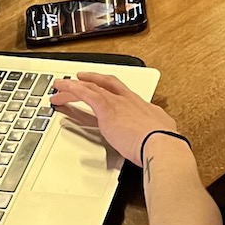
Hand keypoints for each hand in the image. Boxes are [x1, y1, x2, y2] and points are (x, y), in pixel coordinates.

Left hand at [49, 71, 181, 166]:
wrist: (161, 144)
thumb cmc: (162, 143)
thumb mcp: (162, 132)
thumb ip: (156, 130)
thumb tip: (161, 133)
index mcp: (141, 106)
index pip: (121, 92)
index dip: (110, 88)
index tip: (102, 87)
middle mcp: (128, 100)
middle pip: (106, 84)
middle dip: (92, 80)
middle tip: (79, 79)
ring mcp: (117, 103)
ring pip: (92, 87)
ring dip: (75, 86)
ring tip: (61, 86)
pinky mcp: (107, 110)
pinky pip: (86, 94)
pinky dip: (74, 89)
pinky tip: (63, 89)